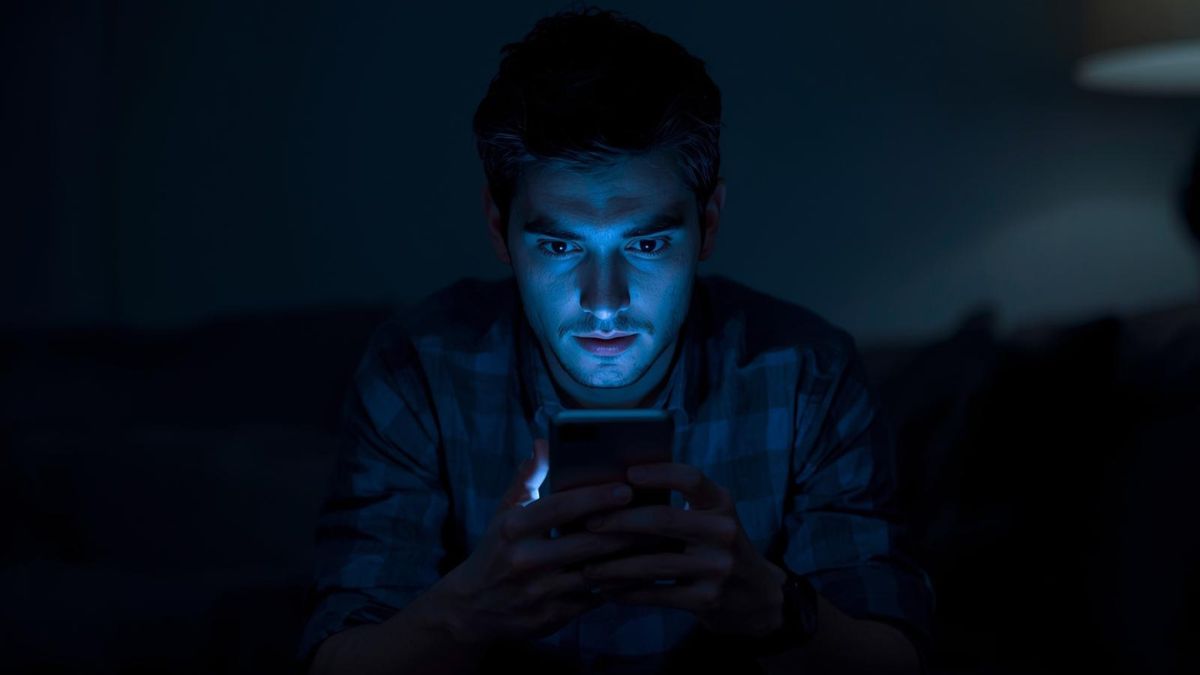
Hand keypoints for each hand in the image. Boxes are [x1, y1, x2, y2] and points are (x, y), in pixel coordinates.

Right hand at [434, 439, 637, 646]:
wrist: (472, 608)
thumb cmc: (496, 550)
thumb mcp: (504, 512)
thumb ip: (527, 477)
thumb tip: (543, 442)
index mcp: (513, 528)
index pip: (559, 508)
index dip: (594, 497)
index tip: (626, 489)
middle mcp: (524, 560)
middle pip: (585, 543)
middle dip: (624, 529)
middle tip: (657, 515)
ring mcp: (539, 591)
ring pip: (596, 573)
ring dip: (628, 559)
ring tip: (658, 542)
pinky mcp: (552, 616)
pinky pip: (595, 599)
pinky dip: (619, 585)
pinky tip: (641, 572)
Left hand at [580, 462, 787, 638]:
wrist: (755, 597)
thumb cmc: (718, 547)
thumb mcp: (711, 518)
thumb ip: (678, 505)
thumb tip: (617, 491)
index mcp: (721, 504)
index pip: (690, 478)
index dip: (658, 473)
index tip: (627, 473)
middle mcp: (722, 532)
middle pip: (662, 520)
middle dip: (619, 521)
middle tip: (589, 523)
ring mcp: (717, 568)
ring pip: (654, 563)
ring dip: (615, 566)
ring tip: (588, 567)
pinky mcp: (707, 599)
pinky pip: (657, 594)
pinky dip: (628, 593)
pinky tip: (608, 590)